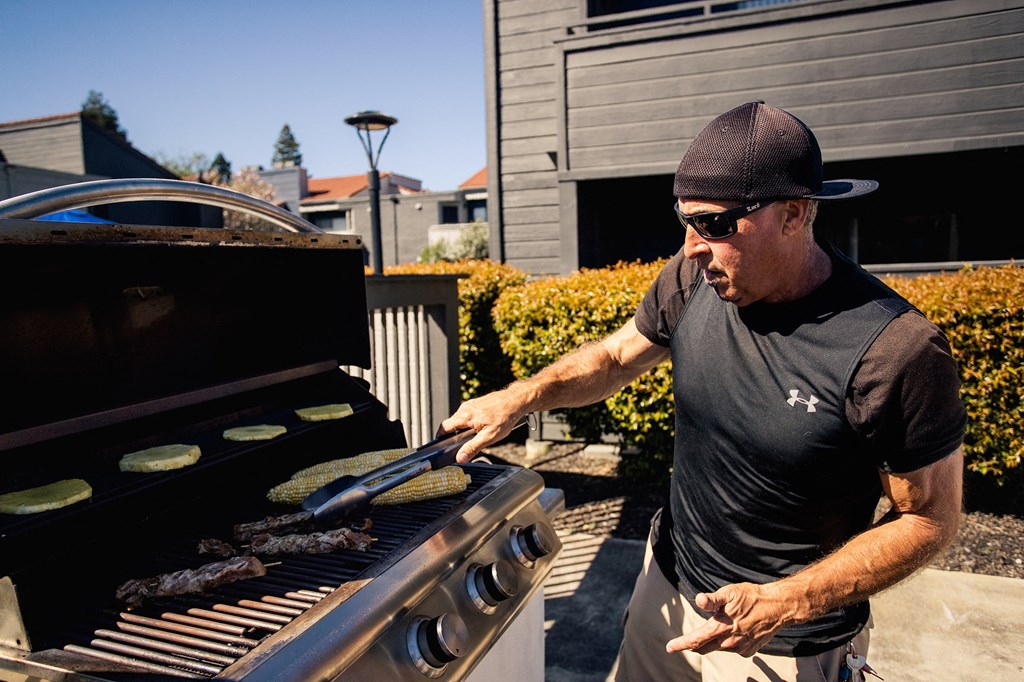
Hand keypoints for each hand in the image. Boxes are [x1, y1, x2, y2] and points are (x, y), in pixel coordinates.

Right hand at [439, 388, 526, 463]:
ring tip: (473, 435)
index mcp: (465, 416)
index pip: (444, 427)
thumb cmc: (505, 417)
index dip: (440, 437)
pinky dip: (469, 421)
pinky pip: (467, 414)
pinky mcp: (476, 402)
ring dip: (462, 428)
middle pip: (451, 423)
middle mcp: (465, 408)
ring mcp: (470, 404)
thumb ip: (473, 447)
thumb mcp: (489, 437)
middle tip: (460, 444)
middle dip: (453, 434)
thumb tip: (460, 458)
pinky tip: (480, 426)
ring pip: (459, 418)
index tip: (440, 445)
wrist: (515, 401)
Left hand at [665, 583, 789, 657]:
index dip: (681, 644)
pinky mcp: (749, 650)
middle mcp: (728, 641)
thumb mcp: (730, 593)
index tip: (669, 647)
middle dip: (693, 644)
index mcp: (720, 627)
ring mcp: (739, 647)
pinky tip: (735, 630)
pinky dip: (728, 642)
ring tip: (719, 626)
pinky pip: (732, 648)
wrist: (778, 607)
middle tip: (685, 641)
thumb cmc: (752, 597)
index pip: (695, 639)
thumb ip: (712, 600)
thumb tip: (698, 599)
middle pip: (704, 647)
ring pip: (718, 647)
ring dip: (713, 641)